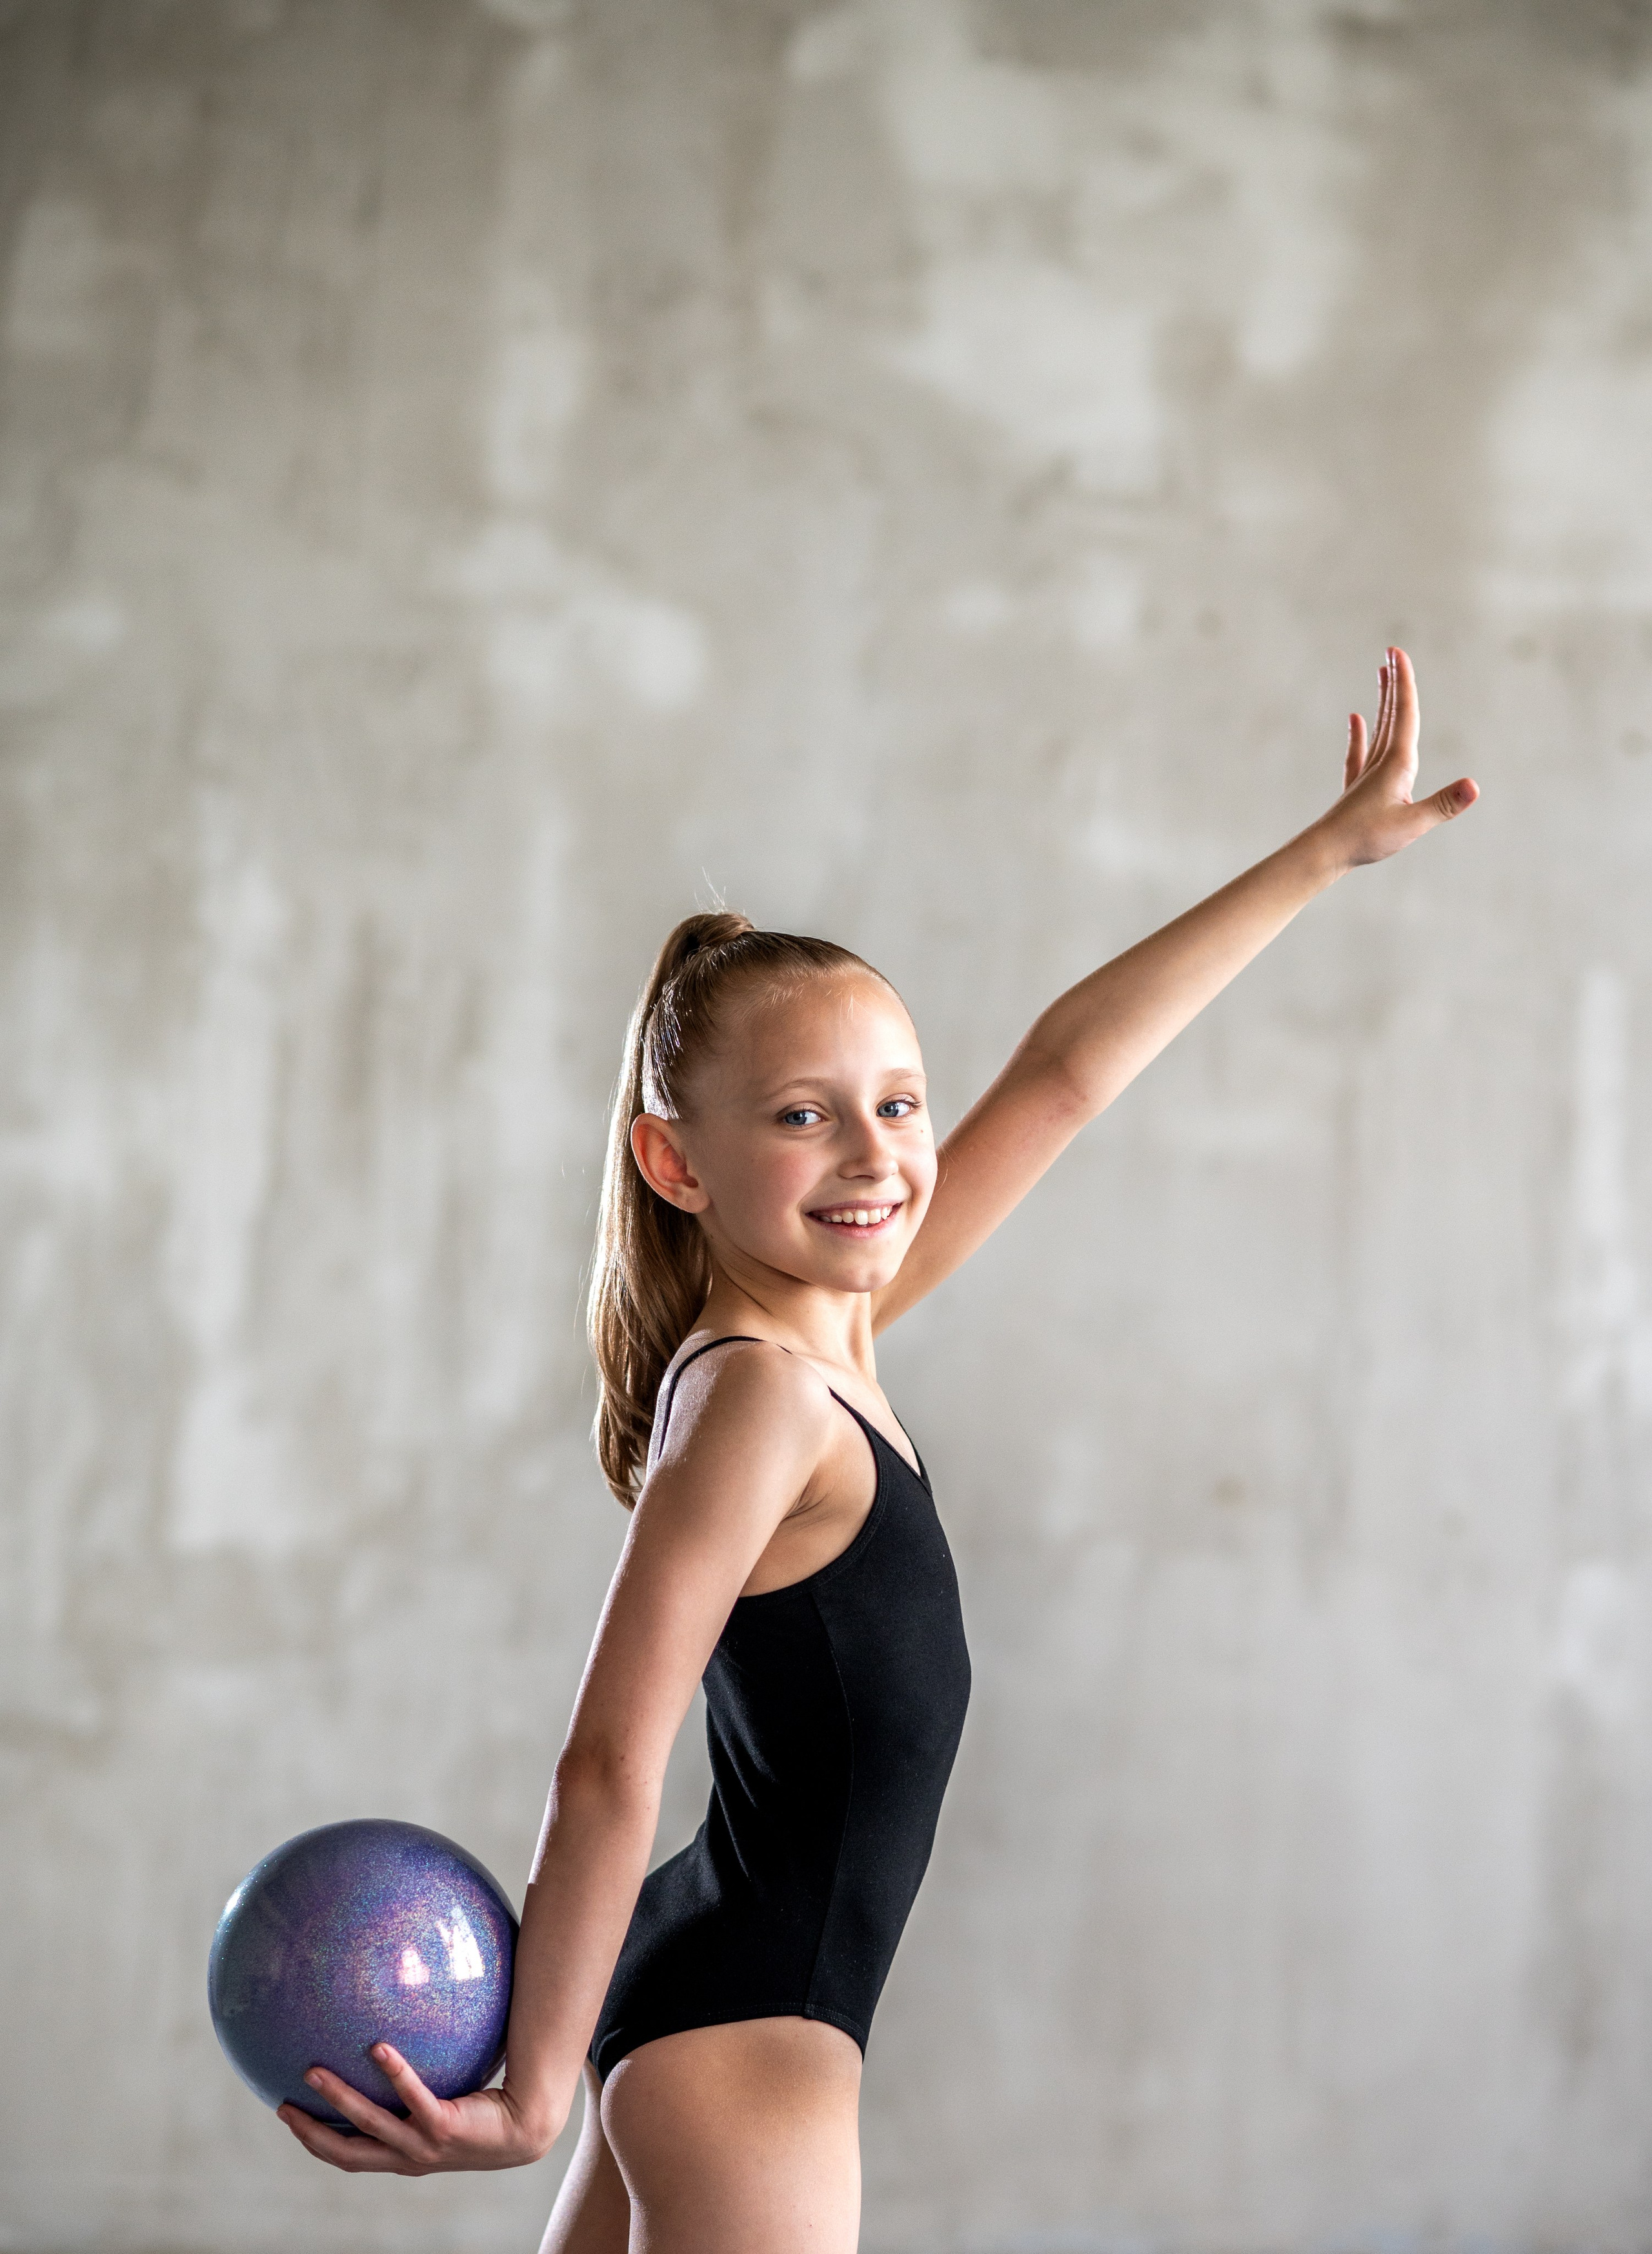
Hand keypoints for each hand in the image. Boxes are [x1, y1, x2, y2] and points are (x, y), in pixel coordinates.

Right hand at [276, 2043, 560, 2174]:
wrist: (525, 2126)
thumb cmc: (483, 2111)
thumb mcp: (439, 2102)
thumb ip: (415, 2083)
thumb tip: (387, 2035)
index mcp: (400, 2156)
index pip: (346, 2156)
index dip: (314, 2141)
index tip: (289, 2114)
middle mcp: (407, 2158)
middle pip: (346, 2152)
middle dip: (311, 2132)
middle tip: (283, 2104)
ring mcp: (424, 2146)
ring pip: (371, 2125)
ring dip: (339, 2099)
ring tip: (314, 2071)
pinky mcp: (445, 2127)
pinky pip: (415, 2098)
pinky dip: (395, 2074)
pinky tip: (379, 2048)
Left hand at [1315, 646, 1477, 870]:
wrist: (1324, 853)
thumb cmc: (1366, 840)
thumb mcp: (1412, 824)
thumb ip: (1444, 804)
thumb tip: (1474, 786)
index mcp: (1398, 764)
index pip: (1405, 715)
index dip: (1405, 683)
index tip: (1398, 653)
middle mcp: (1382, 762)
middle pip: (1391, 714)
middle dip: (1395, 682)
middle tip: (1392, 652)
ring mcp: (1367, 774)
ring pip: (1378, 728)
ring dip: (1383, 700)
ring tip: (1382, 674)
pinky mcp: (1358, 788)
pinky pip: (1359, 753)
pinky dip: (1359, 734)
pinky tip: (1355, 718)